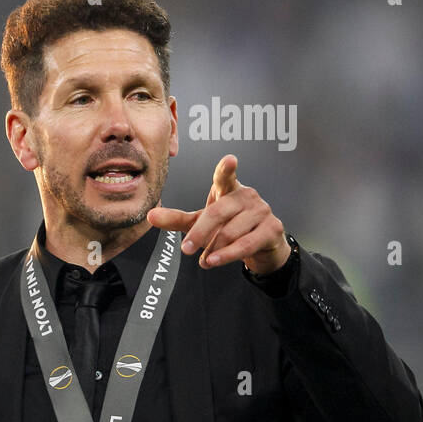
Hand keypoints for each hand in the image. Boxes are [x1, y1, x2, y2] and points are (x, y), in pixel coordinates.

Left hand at [147, 154, 289, 273]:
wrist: (261, 244)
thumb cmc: (228, 226)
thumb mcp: (200, 222)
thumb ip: (176, 219)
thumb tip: (150, 216)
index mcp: (228, 189)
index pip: (225, 177)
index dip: (226, 169)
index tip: (230, 160)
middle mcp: (247, 196)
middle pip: (217, 213)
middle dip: (199, 233)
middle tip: (186, 249)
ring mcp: (262, 211)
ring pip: (230, 232)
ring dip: (213, 250)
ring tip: (204, 261)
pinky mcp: (272, 228)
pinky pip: (246, 245)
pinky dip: (227, 256)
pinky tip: (214, 261)